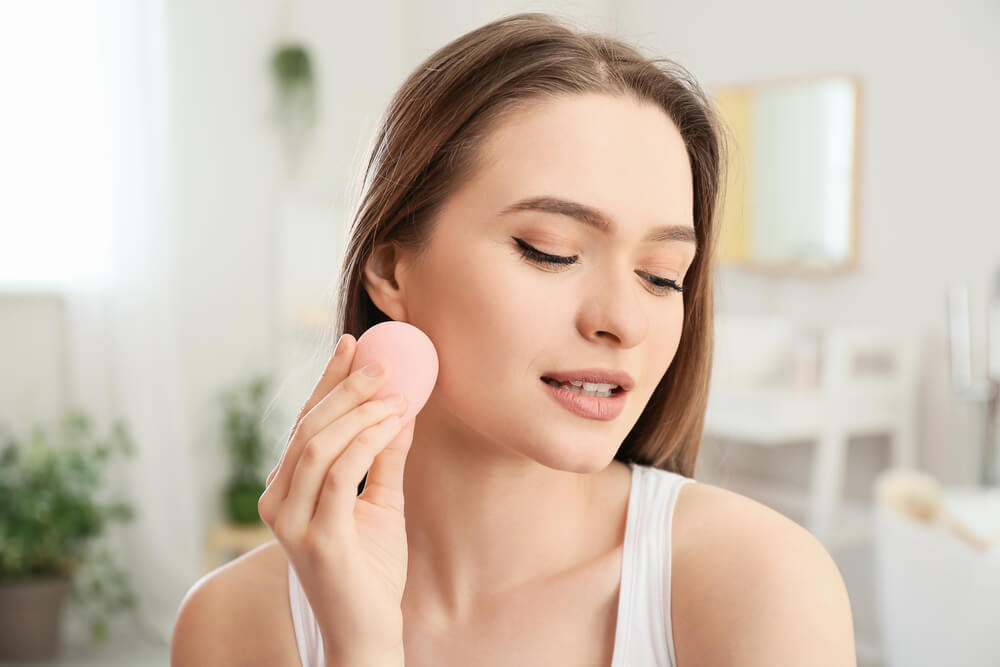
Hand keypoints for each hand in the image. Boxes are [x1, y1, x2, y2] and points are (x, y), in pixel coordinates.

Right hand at [258, 333, 414, 658]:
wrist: (368, 631)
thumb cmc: (371, 570)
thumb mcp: (381, 501)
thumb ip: (385, 457)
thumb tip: (403, 406)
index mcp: (288, 488)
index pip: (305, 422)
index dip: (328, 380)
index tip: (353, 344)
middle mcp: (278, 500)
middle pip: (308, 426)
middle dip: (346, 386)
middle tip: (383, 361)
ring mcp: (291, 520)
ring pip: (319, 443)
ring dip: (361, 411)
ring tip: (397, 395)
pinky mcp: (317, 537)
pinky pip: (340, 472)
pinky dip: (368, 440)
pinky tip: (393, 423)